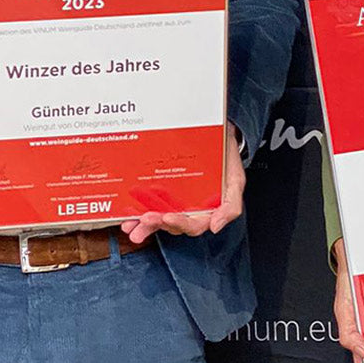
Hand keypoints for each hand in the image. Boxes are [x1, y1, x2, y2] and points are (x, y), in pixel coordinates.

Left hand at [121, 126, 245, 242]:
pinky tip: (127, 214)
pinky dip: (137, 212)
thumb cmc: (226, 158)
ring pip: (158, 218)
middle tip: (145, 219)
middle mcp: (189, 209)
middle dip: (156, 225)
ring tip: (130, 225)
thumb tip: (215, 227)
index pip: (193, 225)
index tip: (167, 217)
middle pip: (172, 224)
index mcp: (207, 211)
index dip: (180, 223)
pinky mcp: (163, 192)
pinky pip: (150, 204)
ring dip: (144, 225)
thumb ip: (231, 206)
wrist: (217, 134)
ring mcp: (174, 202)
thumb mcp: (236, 181)